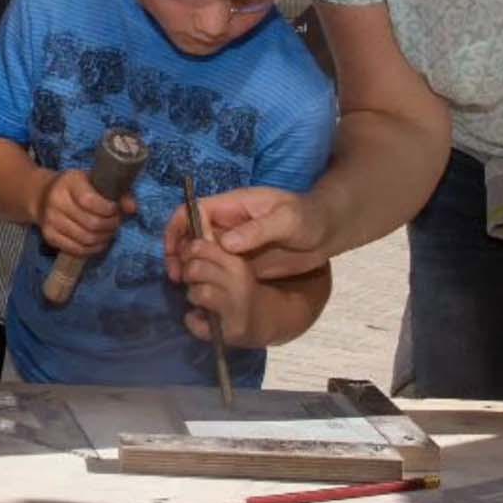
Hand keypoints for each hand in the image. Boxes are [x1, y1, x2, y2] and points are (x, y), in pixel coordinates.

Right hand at [35, 169, 131, 256]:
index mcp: (69, 182)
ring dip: (104, 238)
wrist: (42, 195)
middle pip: (91, 223)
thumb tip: (133, 208)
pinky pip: (77, 250)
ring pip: (86, 239)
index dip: (108, 209)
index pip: (89, 201)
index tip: (115, 208)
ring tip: (108, 232)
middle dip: (110, 225)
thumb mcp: (95, 181)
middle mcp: (56, 200)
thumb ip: (117, 192)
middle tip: (116, 223)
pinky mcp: (49, 236)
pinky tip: (98, 241)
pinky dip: (93, 249)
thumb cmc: (76, 187)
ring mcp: (50, 220)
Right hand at [164, 186, 330, 284]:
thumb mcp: (287, 219)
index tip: (175, 253)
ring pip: (200, 256)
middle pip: (190, 236)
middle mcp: (226, 225)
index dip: (178, 229)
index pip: (192, 212)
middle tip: (180, 278)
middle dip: (179, 254)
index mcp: (231, 207)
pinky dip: (207, 281)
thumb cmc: (308, 217)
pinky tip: (207, 295)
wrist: (328, 232)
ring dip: (190, 270)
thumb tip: (225, 244)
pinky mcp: (241, 264)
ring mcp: (233, 245)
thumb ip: (258, 230)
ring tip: (188, 288)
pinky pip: (216, 271)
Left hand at [177, 238, 260, 346]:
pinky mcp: (232, 330)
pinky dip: (193, 321)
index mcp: (236, 261)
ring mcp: (237, 306)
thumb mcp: (228, 264)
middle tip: (192, 280)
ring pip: (198, 293)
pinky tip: (199, 318)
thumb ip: (206, 252)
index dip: (186, 253)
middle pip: (195, 268)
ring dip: (192, 296)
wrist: (263, 319)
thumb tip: (180, 244)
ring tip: (199, 299)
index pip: (199, 246)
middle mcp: (239, 281)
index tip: (188, 260)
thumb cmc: (238, 287)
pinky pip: (196, 323)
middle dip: (187, 274)